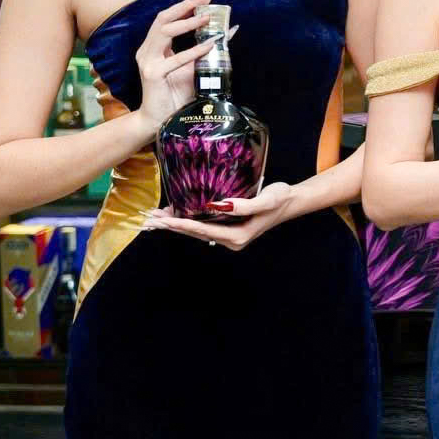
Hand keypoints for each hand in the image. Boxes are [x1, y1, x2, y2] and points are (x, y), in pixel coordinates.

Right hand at [131, 0, 220, 139]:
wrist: (161, 120)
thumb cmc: (178, 95)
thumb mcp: (195, 68)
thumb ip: (207, 51)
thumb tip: (229, 31)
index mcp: (154, 47)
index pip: (167, 19)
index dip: (184, 6)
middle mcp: (147, 50)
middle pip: (162, 19)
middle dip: (184, 6)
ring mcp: (148, 62)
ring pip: (164, 32)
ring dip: (187, 23)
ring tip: (207, 17)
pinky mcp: (152, 74)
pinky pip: (175, 59)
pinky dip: (194, 50)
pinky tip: (210, 45)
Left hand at [142, 181, 296, 252]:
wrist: (290, 201)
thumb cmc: (280, 198)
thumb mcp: (266, 199)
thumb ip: (245, 205)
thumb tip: (220, 205)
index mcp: (237, 236)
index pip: (203, 230)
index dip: (181, 224)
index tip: (162, 220)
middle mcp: (230, 239)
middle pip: (195, 233)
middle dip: (171, 226)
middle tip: (148, 220)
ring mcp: (228, 235)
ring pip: (196, 230)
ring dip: (175, 224)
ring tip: (154, 218)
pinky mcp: (227, 228)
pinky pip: (203, 226)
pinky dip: (186, 220)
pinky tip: (173, 214)